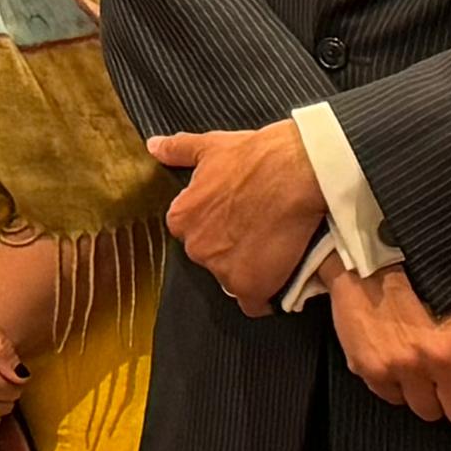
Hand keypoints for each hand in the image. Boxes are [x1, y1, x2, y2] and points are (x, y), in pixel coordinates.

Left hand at [148, 123, 328, 310]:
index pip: (193, 232)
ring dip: (250, 271)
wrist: (297, 171)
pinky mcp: (251, 287)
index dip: (217, 227)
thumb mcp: (211, 146)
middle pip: (212, 259)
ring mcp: (222, 270)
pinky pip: (254, 304)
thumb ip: (178, 150)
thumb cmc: (256, 156)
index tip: (237, 219)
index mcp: (181, 218)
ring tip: (274, 250)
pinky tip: (279, 278)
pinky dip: (265, 295)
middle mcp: (196, 248)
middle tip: (258, 232)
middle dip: (231, 250)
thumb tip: (153, 146)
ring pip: (232, 280)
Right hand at [327, 265, 450, 428]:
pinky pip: (395, 400)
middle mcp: (438, 359)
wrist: (366, 251)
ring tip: (426, 365)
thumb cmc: (426, 271)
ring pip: (429, 413)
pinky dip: (400, 386)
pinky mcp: (370, 371)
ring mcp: (401, 368)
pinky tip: (401, 360)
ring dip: (431, 395)